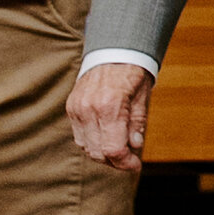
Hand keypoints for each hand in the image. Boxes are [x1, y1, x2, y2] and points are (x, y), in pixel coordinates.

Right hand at [70, 61, 153, 176]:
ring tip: (120, 149)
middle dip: (116, 161)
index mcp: (110, 106)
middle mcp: (89, 109)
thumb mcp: (142, 97)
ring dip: (103, 154)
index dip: (125, 163)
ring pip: (87, 147)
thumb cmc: (132, 72)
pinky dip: (92, 142)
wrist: (112, 49)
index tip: (136, 165)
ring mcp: (77, 108)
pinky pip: (79, 136)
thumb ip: (137, 124)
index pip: (113, 149)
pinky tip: (106, 138)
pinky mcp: (71, 107)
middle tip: (130, 160)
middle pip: (98, 152)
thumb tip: (135, 146)